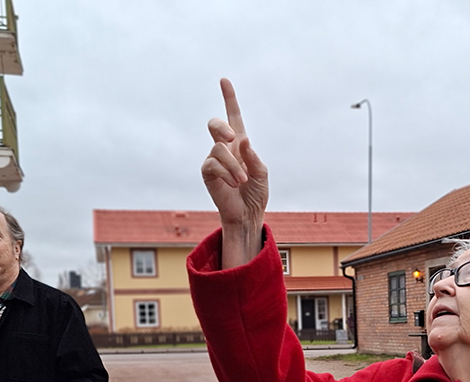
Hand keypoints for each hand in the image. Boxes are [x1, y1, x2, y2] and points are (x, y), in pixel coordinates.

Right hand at [201, 78, 268, 267]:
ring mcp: (214, 160)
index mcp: (240, 143)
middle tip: (232, 137)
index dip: (229, 98)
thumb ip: (253, 157)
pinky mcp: (207, 173)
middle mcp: (224, 148)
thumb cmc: (256, 192)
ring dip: (233, 165)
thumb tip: (242, 141)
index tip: (224, 80)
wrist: (248, 213)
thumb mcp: (261, 173)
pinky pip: (213, 165)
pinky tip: (234, 183)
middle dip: (221, 126)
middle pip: (214, 125)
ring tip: (242, 180)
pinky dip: (227, 173)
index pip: (233, 116)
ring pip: (218, 149)